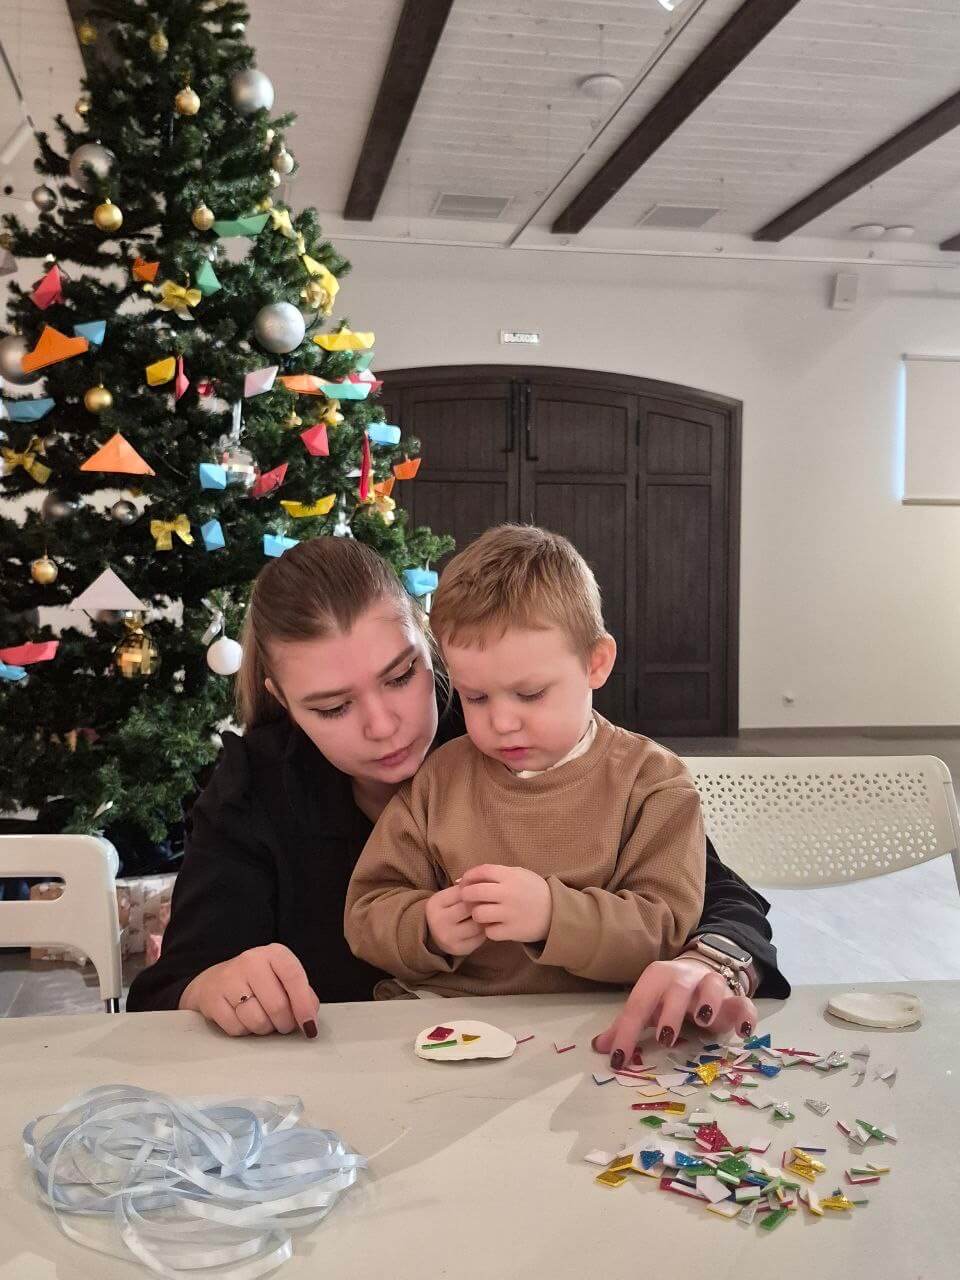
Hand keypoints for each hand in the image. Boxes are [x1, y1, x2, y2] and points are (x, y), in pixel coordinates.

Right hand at [179, 943, 320, 1038]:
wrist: (214, 981)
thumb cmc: (257, 982)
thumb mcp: (282, 979)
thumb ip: (302, 994)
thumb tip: (310, 1017)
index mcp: (273, 953)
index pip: (293, 977)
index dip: (304, 1005)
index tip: (309, 1025)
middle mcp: (251, 961)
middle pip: (277, 1005)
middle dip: (285, 1023)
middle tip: (283, 1024)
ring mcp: (229, 979)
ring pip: (257, 1020)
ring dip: (264, 1028)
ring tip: (262, 1018)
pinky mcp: (213, 999)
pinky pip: (237, 1029)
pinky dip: (244, 1030)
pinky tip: (242, 1018)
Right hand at [425, 885, 485, 956]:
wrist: (433, 934)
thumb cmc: (448, 910)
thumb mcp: (449, 896)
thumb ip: (465, 888)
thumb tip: (486, 882)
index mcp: (435, 903)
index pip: (463, 892)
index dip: (477, 890)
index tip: (484, 890)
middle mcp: (439, 921)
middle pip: (470, 909)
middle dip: (482, 904)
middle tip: (491, 902)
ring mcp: (448, 937)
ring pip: (477, 925)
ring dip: (486, 919)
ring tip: (490, 914)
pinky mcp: (459, 949)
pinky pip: (480, 938)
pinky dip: (486, 931)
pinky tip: (485, 926)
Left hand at [458, 863, 552, 943]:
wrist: (557, 912)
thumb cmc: (533, 891)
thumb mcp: (519, 874)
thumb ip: (496, 874)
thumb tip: (464, 879)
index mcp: (511, 876)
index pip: (482, 871)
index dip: (469, 876)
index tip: (465, 882)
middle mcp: (509, 893)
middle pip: (474, 892)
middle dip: (466, 895)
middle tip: (469, 900)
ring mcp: (510, 913)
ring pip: (478, 914)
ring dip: (477, 914)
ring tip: (482, 914)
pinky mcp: (513, 931)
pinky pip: (489, 931)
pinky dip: (489, 930)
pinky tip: (494, 926)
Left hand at [591, 956, 757, 1066]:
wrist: (702, 971)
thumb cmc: (668, 996)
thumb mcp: (647, 1007)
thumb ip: (625, 1026)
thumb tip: (600, 1048)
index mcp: (657, 978)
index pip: (638, 1004)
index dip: (626, 1032)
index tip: (618, 1061)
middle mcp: (684, 976)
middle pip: (677, 988)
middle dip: (671, 1011)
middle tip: (665, 1038)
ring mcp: (712, 984)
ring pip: (713, 985)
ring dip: (708, 1002)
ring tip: (704, 1022)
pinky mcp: (735, 998)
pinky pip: (744, 1002)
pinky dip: (746, 1015)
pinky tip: (744, 1032)